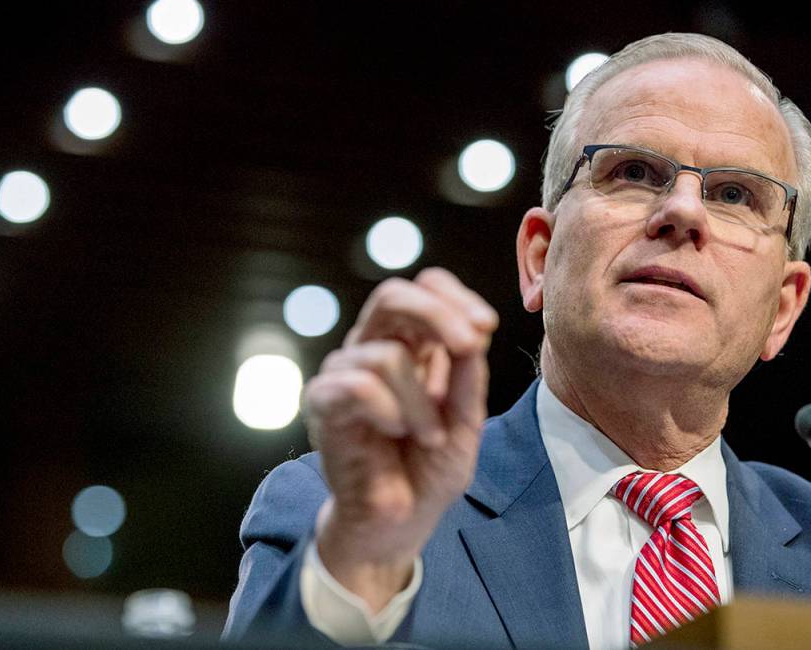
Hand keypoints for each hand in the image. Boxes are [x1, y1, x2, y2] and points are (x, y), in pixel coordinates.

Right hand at [304, 267, 497, 611]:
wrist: (398, 522)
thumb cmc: (429, 468)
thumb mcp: (465, 420)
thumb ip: (468, 376)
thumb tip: (476, 331)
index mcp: (410, 344)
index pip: (423, 288)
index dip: (455, 296)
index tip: (487, 327)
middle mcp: (373, 349)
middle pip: (392, 295)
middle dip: (438, 315)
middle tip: (470, 345)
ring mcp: (345, 373)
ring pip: (388, 354)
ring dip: (421, 402)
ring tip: (428, 435)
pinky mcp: (324, 402)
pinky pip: (359, 385)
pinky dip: (391, 411)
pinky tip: (395, 433)